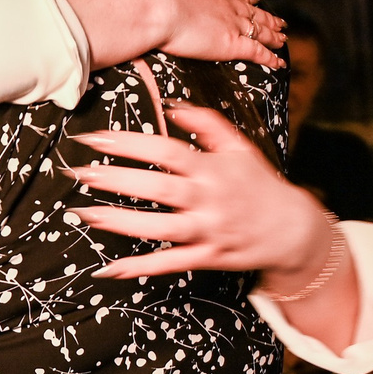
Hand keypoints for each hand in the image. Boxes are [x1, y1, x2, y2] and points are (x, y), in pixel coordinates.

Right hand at [48, 0, 284, 69]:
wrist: (150, 4)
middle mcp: (221, 1)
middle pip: (249, 9)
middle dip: (263, 14)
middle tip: (276, 18)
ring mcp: (229, 21)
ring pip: (259, 28)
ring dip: (272, 33)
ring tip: (283, 36)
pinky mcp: (232, 42)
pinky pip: (257, 51)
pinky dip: (270, 57)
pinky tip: (280, 61)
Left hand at [69, 104, 332, 282]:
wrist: (292, 230)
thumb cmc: (260, 185)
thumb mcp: (239, 147)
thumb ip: (206, 123)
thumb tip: (171, 105)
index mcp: (213, 169)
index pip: (166, 151)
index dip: (130, 143)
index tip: (95, 138)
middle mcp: (209, 199)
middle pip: (158, 188)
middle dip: (116, 180)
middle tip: (79, 173)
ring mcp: (208, 231)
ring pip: (159, 228)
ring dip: (120, 222)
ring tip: (84, 214)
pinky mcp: (208, 258)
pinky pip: (170, 264)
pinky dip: (140, 268)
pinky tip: (110, 268)